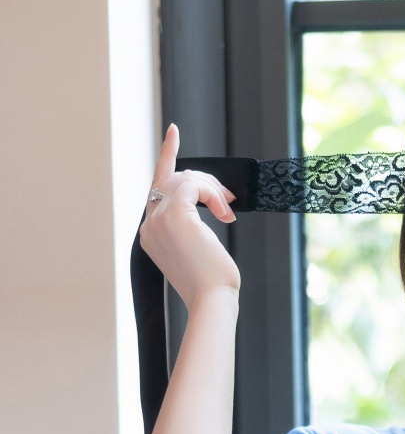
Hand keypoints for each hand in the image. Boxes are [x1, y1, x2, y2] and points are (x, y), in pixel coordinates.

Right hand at [138, 124, 239, 309]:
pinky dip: (212, 194)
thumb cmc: (212, 285)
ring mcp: (157, 219)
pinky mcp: (174, 214)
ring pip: (184, 179)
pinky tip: (224, 212)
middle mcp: (148, 225)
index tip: (174, 132)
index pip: (156, 189)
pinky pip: (192, 185)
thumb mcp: (198, 252)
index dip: (166, 158)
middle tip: (226, 199)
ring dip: (212, 189)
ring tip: (227, 209)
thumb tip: (212, 203)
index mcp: (151, 235)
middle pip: (171, 179)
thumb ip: (193, 227)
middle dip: (202, 181)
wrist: (212, 300)